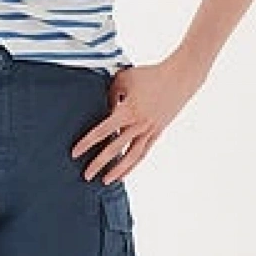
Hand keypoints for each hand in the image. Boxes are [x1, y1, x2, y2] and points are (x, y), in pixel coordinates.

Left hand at [71, 54, 206, 182]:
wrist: (180, 78)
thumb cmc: (150, 75)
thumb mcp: (123, 79)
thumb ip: (111, 96)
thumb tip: (104, 110)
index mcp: (128, 111)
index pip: (102, 131)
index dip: (87, 143)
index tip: (75, 153)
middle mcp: (139, 124)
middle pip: (115, 149)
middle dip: (99, 163)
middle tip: (86, 175)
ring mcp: (150, 130)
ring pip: (132, 156)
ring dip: (118, 170)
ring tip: (105, 181)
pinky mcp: (157, 132)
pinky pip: (143, 152)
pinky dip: (132, 164)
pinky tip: (123, 173)